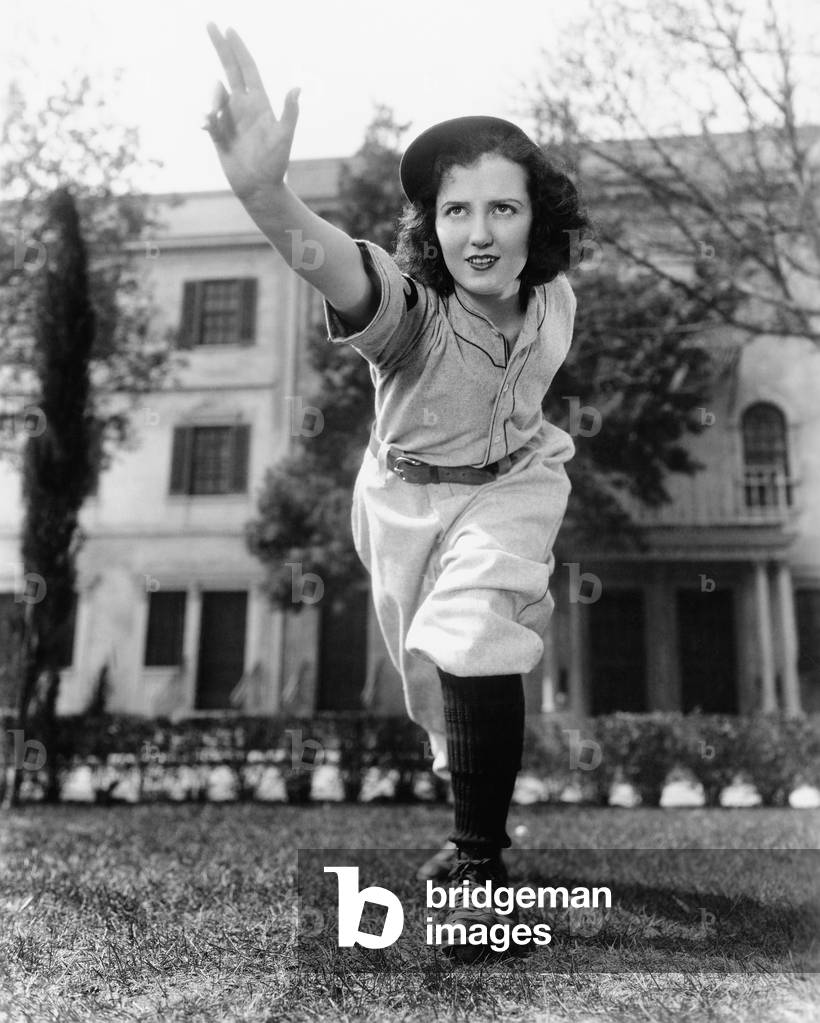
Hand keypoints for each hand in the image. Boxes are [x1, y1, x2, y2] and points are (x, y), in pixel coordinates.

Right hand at [204, 23, 299, 200]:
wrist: (260, 188)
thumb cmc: (276, 164)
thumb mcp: (285, 137)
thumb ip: (290, 112)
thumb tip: (297, 88)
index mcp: (259, 103)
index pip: (247, 69)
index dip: (238, 48)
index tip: (228, 29)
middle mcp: (244, 107)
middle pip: (229, 69)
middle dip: (221, 46)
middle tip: (210, 23)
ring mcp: (230, 119)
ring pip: (215, 96)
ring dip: (211, 99)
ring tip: (211, 117)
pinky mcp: (219, 134)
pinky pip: (208, 119)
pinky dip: (206, 119)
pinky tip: (207, 126)